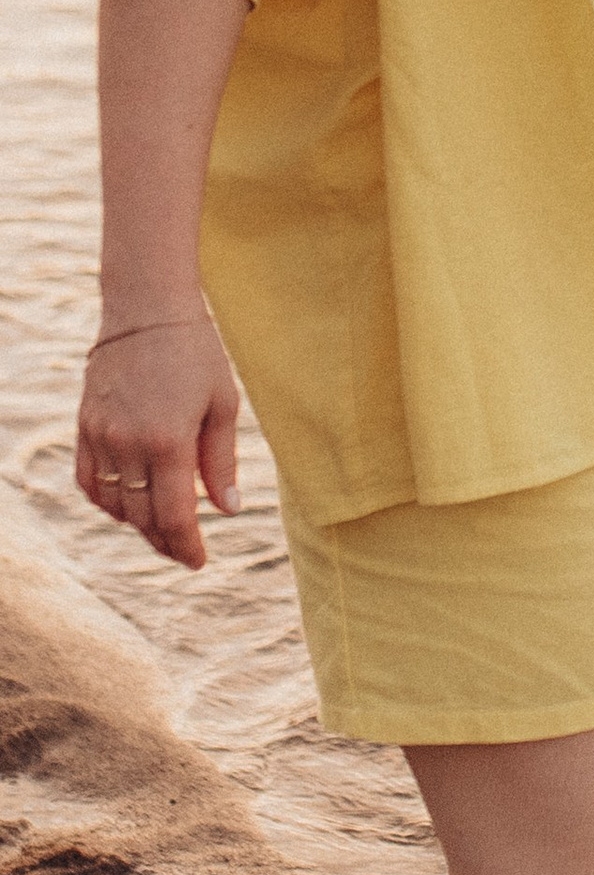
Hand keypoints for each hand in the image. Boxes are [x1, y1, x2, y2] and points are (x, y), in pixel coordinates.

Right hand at [76, 309, 240, 568]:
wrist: (146, 312)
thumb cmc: (196, 355)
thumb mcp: (222, 405)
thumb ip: (221, 462)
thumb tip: (228, 510)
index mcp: (169, 442)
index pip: (174, 517)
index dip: (186, 546)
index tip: (199, 561)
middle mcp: (128, 445)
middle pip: (142, 517)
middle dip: (165, 542)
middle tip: (183, 552)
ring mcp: (100, 437)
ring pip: (113, 504)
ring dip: (137, 524)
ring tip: (161, 530)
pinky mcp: (84, 427)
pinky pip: (88, 481)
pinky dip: (107, 501)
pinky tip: (128, 504)